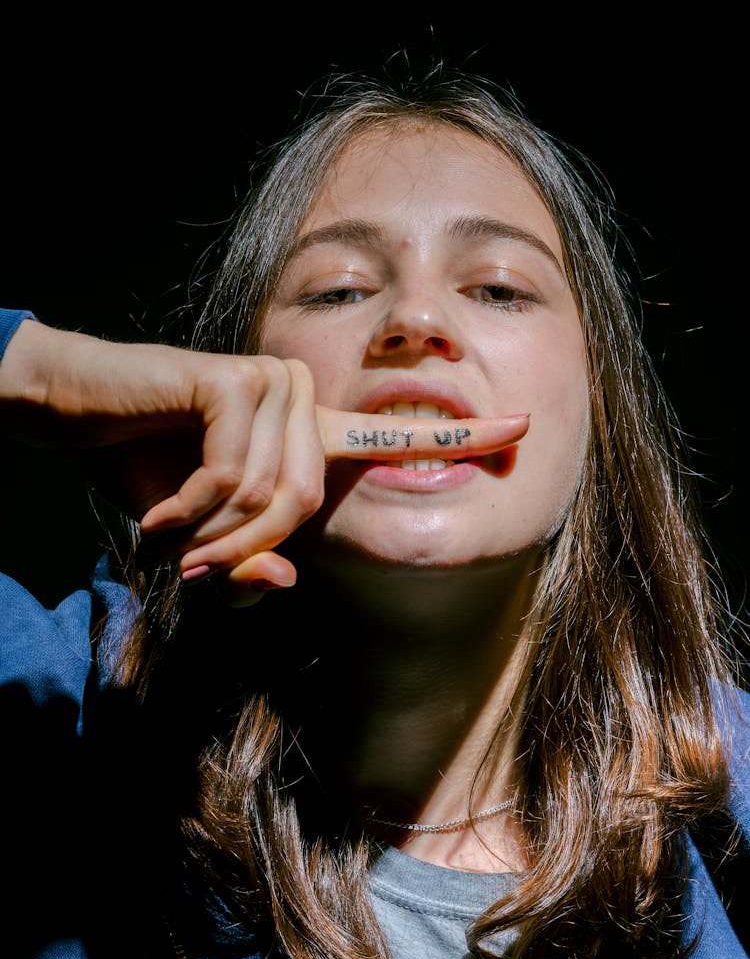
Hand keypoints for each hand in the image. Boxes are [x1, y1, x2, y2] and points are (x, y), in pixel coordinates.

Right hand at [0, 319, 528, 605]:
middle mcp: (304, 403)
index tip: (524, 428)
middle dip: (241, 549)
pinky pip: (235, 476)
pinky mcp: (237, 379)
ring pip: (271, 496)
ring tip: (169, 523)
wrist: (84, 418)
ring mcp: (274, 384)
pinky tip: (160, 503)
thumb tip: (284, 579)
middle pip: (307, 506)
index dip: (465, 435)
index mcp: (311, 438)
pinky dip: (189, 509)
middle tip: (191, 558)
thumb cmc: (152, 479)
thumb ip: (247, 574)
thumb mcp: (203, 546)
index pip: (397, 437)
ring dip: (209, 533)